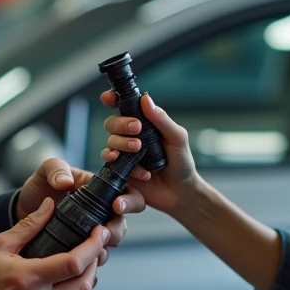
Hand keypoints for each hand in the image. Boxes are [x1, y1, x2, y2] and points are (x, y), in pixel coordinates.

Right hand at [0, 198, 106, 289]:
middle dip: (95, 262)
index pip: (73, 263)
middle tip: (96, 245)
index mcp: (27, 278)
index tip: (99, 232)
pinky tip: (72, 282)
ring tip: (86, 263)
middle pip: (85, 284)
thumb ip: (28, 225)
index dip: (93, 246)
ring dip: (90, 282)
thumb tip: (50, 205)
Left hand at [16, 157, 144, 264]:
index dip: (128, 200)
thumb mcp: (46, 171)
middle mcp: (100, 211)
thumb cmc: (39, 187)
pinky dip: (93, 260)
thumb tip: (66, 182)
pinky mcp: (82, 247)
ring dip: (105, 246)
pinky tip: (84, 261)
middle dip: (117, 228)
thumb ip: (56, 170)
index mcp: (98, 189)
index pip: (125, 192)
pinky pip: (95, 256)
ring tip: (94, 248)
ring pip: (111, 241)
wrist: (23, 211)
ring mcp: (92, 231)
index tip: (116, 205)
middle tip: (105, 230)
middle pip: (122, 221)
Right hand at [100, 92, 199, 215]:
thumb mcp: (177, 138)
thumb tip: (146, 99)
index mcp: (144, 123)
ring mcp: (124, 153)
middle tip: (137, 128)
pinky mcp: (120, 170)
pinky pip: (110, 163)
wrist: (180, 192)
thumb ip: (162, 119)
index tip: (109, 98)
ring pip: (110, 142)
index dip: (112, 99)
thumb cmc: (181, 162)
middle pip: (112, 123)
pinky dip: (119, 163)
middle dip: (121, 124)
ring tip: (138, 149)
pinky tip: (137, 169)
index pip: (124, 106)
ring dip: (121, 143)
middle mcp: (130, 136)